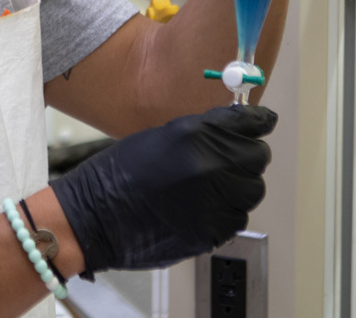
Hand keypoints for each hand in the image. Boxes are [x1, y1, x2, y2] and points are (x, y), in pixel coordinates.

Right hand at [49, 105, 275, 273]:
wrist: (93, 218)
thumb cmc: (115, 177)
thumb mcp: (157, 137)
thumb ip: (199, 133)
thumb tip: (231, 131)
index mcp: (194, 136)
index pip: (249, 124)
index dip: (258, 123)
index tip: (263, 123)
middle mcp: (209, 166)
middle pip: (257, 157)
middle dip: (247, 156)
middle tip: (232, 159)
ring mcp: (213, 202)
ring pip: (252, 190)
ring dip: (239, 186)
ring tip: (214, 187)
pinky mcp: (212, 232)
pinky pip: (237, 218)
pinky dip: (227, 212)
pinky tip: (205, 208)